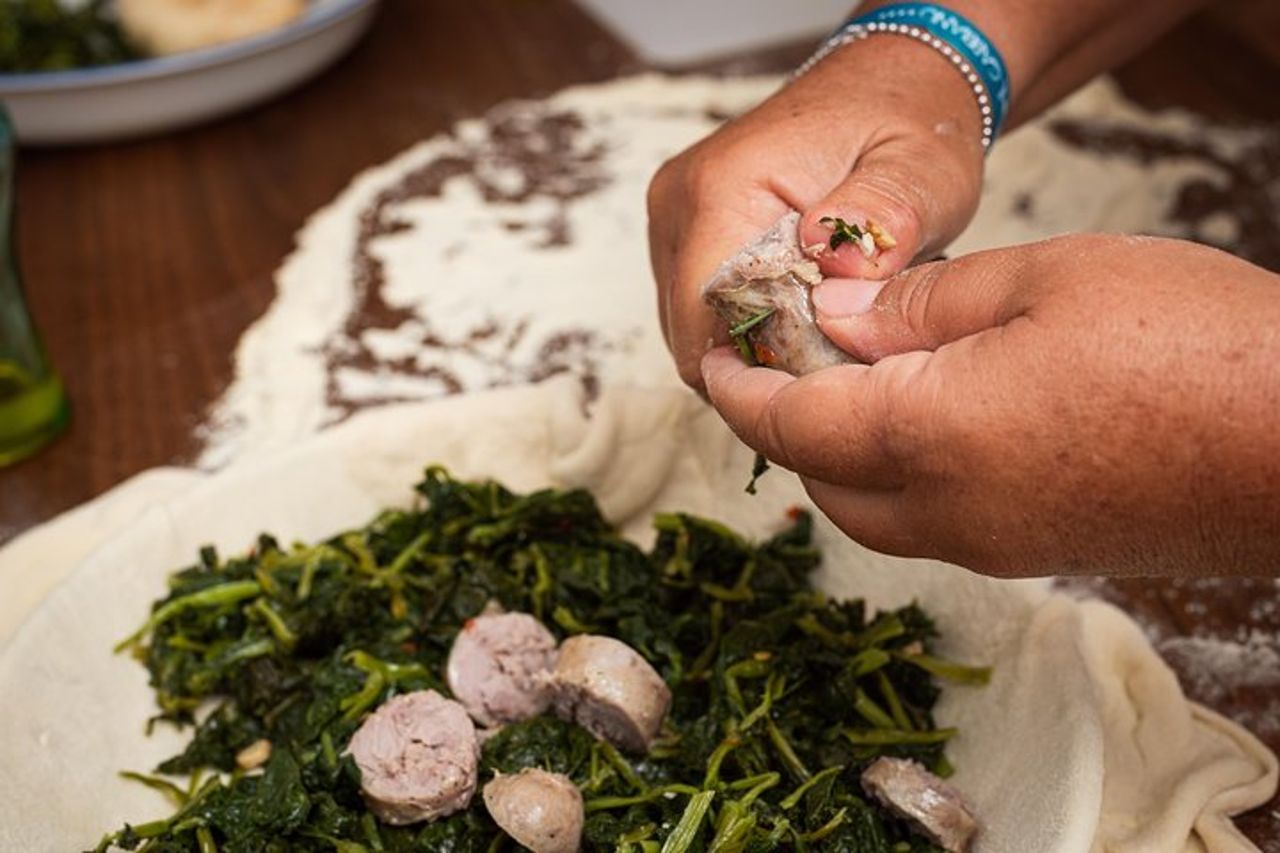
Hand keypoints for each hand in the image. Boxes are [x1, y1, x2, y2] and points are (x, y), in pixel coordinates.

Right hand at [647, 36, 984, 387]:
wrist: (891, 79)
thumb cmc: (907, 122)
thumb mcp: (921, 171)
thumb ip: (884, 217)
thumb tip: (840, 272)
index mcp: (722, 191)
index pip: (705, 328)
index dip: (764, 368)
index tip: (831, 367)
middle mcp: (679, 204)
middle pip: (695, 336)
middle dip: (764, 358)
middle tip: (843, 341)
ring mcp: (674, 217)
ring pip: (696, 328)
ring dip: (758, 340)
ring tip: (827, 314)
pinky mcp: (685, 228)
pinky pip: (704, 306)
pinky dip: (751, 319)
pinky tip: (804, 300)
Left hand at [702, 234, 1279, 577]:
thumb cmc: (1189, 342)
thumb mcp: (1040, 281)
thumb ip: (917, 305)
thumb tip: (835, 319)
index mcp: (929, 438)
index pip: (790, 426)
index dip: (743, 391)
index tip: (718, 361)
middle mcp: (950, 512)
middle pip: (823, 482)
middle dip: (788, 427)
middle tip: (787, 360)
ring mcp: (998, 544)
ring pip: (876, 513)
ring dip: (843, 457)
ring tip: (853, 385)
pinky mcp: (1042, 551)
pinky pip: (935, 523)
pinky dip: (902, 477)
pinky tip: (930, 419)